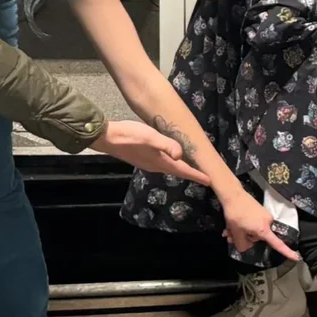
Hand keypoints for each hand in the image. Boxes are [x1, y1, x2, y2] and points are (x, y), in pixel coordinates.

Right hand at [93, 120, 209, 183]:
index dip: (196, 175)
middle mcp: (155, 165)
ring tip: (191, 169)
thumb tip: (181, 155)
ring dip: (181, 170)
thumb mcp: (151, 137)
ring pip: (169, 169)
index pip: (183, 170)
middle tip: (204, 177)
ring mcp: (147, 163)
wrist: (107, 138)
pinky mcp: (141, 159)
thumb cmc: (130, 135)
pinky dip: (171, 165)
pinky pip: (161, 165)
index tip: (209, 181)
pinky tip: (170, 159)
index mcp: (160, 161)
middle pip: (177, 172)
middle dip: (191, 174)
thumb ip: (166, 145)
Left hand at [220, 190, 299, 260]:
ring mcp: (265, 215)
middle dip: (245, 237)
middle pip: (258, 237)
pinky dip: (243, 225)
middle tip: (231, 235)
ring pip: (253, 230)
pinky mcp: (261, 211)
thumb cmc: (235, 215)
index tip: (296, 257)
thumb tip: (246, 246)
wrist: (233, 195)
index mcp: (264, 229)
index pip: (277, 243)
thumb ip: (242, 245)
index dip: (287, 251)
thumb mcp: (236, 233)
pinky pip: (253, 223)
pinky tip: (233, 224)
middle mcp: (268, 222)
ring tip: (230, 229)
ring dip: (242, 231)